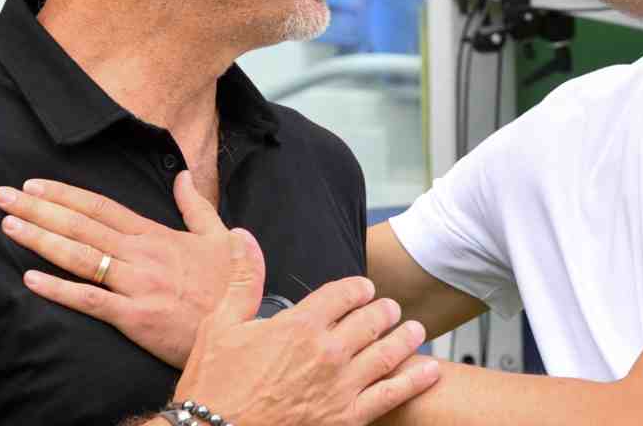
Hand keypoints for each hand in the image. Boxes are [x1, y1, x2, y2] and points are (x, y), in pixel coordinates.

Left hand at [0, 171, 230, 366]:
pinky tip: (30, 279)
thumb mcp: (219, 236)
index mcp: (157, 235)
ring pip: (82, 257)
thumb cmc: (229, 284)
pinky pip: (90, 300)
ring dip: (42, 240)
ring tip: (9, 226)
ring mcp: (137, 285)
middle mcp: (142, 255)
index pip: (102, 208)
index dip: (66, 195)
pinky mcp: (134, 317)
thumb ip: (196, 206)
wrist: (240, 326)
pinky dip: (59, 289)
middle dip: (40, 209)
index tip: (34, 185)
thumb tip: (183, 177)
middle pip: (83, 226)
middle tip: (3, 196)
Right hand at [174, 229, 440, 425]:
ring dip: (406, 337)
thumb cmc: (213, 387)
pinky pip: (392, 394)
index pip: (344, 293)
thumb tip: (242, 236)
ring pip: (388, 353)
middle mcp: (327, 352)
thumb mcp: (221, 325)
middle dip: (384, 311)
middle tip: (392, 309)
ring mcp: (341, 387)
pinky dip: (415, 379)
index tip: (364, 289)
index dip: (358, 288)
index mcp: (300, 325)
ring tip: (415, 330)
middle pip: (371, 320)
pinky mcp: (347, 418)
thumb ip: (243, 279)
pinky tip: (429, 369)